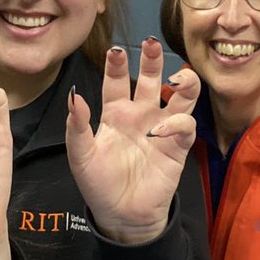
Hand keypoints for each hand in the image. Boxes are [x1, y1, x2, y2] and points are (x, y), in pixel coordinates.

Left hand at [65, 38, 199, 244]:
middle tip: (151, 44)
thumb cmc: (98, 184)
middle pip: (150, 78)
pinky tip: (160, 130)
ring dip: (183, 81)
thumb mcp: (80, 156)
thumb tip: (74, 96)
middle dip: (152, 60)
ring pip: (180, 95)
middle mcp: (140, 115)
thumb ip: (76, 127)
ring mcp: (162, 128)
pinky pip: (185, 125)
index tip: (116, 51)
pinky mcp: (178, 146)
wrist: (121, 215)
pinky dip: (177, 123)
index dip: (117, 65)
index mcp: (115, 113)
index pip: (116, 81)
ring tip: (178, 78)